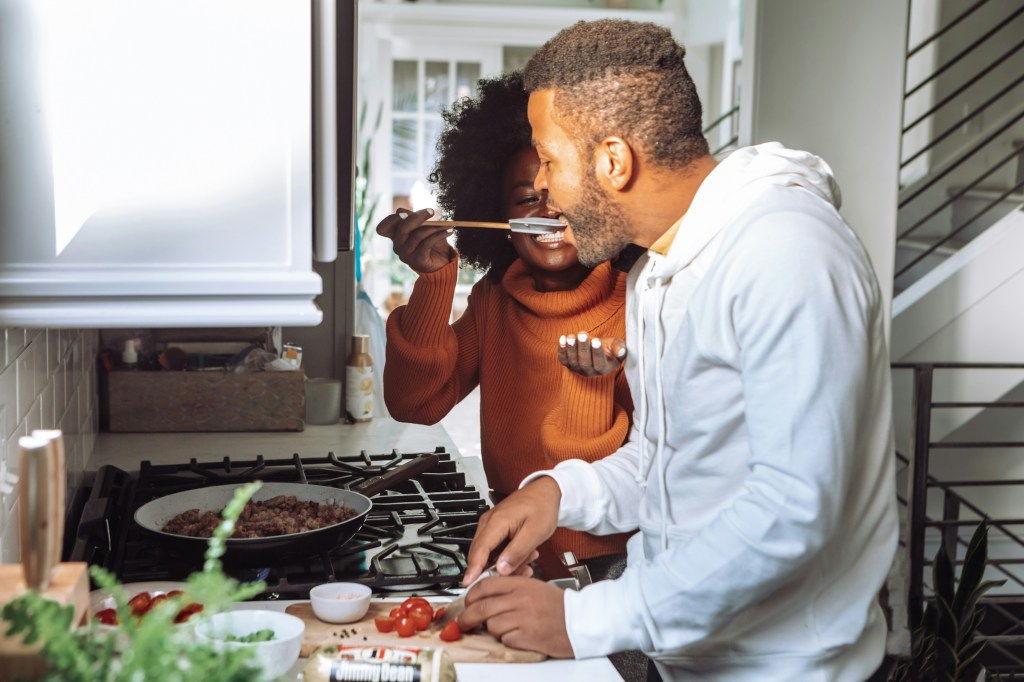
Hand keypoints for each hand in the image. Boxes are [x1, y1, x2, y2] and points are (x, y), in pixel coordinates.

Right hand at [375, 208, 454, 273]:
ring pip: (418, 235)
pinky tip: (449, 231)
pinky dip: (439, 235)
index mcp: (395, 236)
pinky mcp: (417, 261)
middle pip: (403, 228)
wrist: (442, 262)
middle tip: (432, 211)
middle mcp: (397, 246)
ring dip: (434, 227)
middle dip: (417, 217)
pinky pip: (427, 243)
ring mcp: (406, 255)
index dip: (391, 220)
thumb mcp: (422, 227)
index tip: (405, 214)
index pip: (382, 229)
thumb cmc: (430, 242)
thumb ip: (412, 218)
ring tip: (447, 224)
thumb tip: (400, 210)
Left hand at [459, 576, 573, 657]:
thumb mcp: (534, 588)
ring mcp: (522, 618)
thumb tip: (486, 598)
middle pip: (481, 607)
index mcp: (521, 584)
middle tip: (464, 622)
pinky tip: (517, 635)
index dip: (471, 595)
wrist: (582, 621)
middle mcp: (520, 599)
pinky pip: (504, 639)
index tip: (466, 602)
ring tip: (504, 628)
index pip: (486, 585)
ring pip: (491, 624)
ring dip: (492, 629)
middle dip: (467, 617)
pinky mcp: (527, 636)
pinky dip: (506, 639)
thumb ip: (511, 591)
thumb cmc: (559, 606)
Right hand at [464, 477, 560, 584]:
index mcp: (497, 521)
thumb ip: (517, 552)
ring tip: (528, 560)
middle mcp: (489, 522)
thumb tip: (501, 569)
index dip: (473, 569)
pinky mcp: (495, 529)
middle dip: (496, 570)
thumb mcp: (534, 533)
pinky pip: (495, 549)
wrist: (545, 492)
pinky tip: (523, 556)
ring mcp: (491, 525)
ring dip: (505, 563)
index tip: (469, 584)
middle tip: (518, 573)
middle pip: (481, 554)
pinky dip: (506, 556)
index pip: (479, 550)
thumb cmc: (542, 506)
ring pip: (489, 553)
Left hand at [559, 332, 625, 376]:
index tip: (596, 340)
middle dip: (583, 348)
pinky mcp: (568, 364)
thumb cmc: (610, 347)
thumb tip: (621, 351)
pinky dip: (561, 350)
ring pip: (573, 361)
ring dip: (571, 348)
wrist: (596, 348)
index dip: (597, 352)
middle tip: (582, 335)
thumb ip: (620, 348)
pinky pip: (563, 359)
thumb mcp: (618, 346)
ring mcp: (577, 369)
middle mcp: (590, 372)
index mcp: (604, 369)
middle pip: (585, 363)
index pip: (599, 364)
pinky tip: (563, 338)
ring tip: (572, 336)